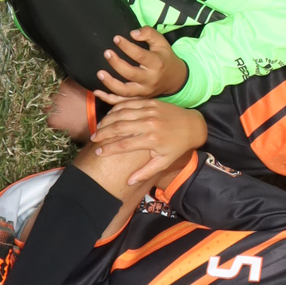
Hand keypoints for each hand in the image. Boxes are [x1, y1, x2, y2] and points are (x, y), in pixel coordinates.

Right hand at [84, 98, 206, 189]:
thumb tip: (129, 182)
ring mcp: (149, 111)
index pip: (123, 145)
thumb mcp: (164, 162)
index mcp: (151, 140)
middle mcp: (149, 124)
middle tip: (93, 139)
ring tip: (98, 128)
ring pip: (122, 113)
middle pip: (119, 127)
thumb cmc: (177, 146)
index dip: (108, 149)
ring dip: (107, 120)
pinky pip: (129, 103)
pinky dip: (117, 108)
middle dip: (103, 133)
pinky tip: (110, 114)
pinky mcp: (150, 102)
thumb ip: (146, 172)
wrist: (192, 125)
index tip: (98, 153)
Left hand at [92, 33, 190, 105]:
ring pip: (125, 91)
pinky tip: (97, 92)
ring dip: (110, 83)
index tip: (116, 38)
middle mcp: (150, 79)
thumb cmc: (165, 58)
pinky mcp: (138, 98)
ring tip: (100, 73)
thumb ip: (149, 34)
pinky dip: (108, 98)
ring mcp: (144, 91)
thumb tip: (132, 33)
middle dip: (116, 63)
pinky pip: (121, 101)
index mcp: (156, 64)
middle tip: (107, 53)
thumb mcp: (162, 43)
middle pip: (130, 74)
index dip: (126, 47)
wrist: (175, 79)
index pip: (139, 55)